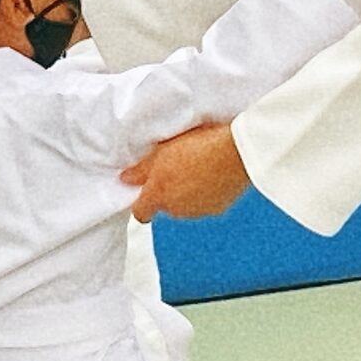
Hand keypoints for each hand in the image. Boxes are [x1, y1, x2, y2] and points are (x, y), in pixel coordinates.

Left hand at [123, 124, 252, 223]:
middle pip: (165, 206)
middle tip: (176, 167)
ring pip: (186, 206)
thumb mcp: (162, 151)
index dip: (141, 203)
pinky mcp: (218, 209)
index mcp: (159, 195)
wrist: (235, 152)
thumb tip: (125, 179)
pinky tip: (212, 174)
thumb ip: (141, 169)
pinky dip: (206, 193)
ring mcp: (198, 211)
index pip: (141, 213)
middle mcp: (177, 209)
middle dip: (168, 192)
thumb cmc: (198, 147)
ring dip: (187, 192)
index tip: (145, 191)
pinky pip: (206, 203)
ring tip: (197, 167)